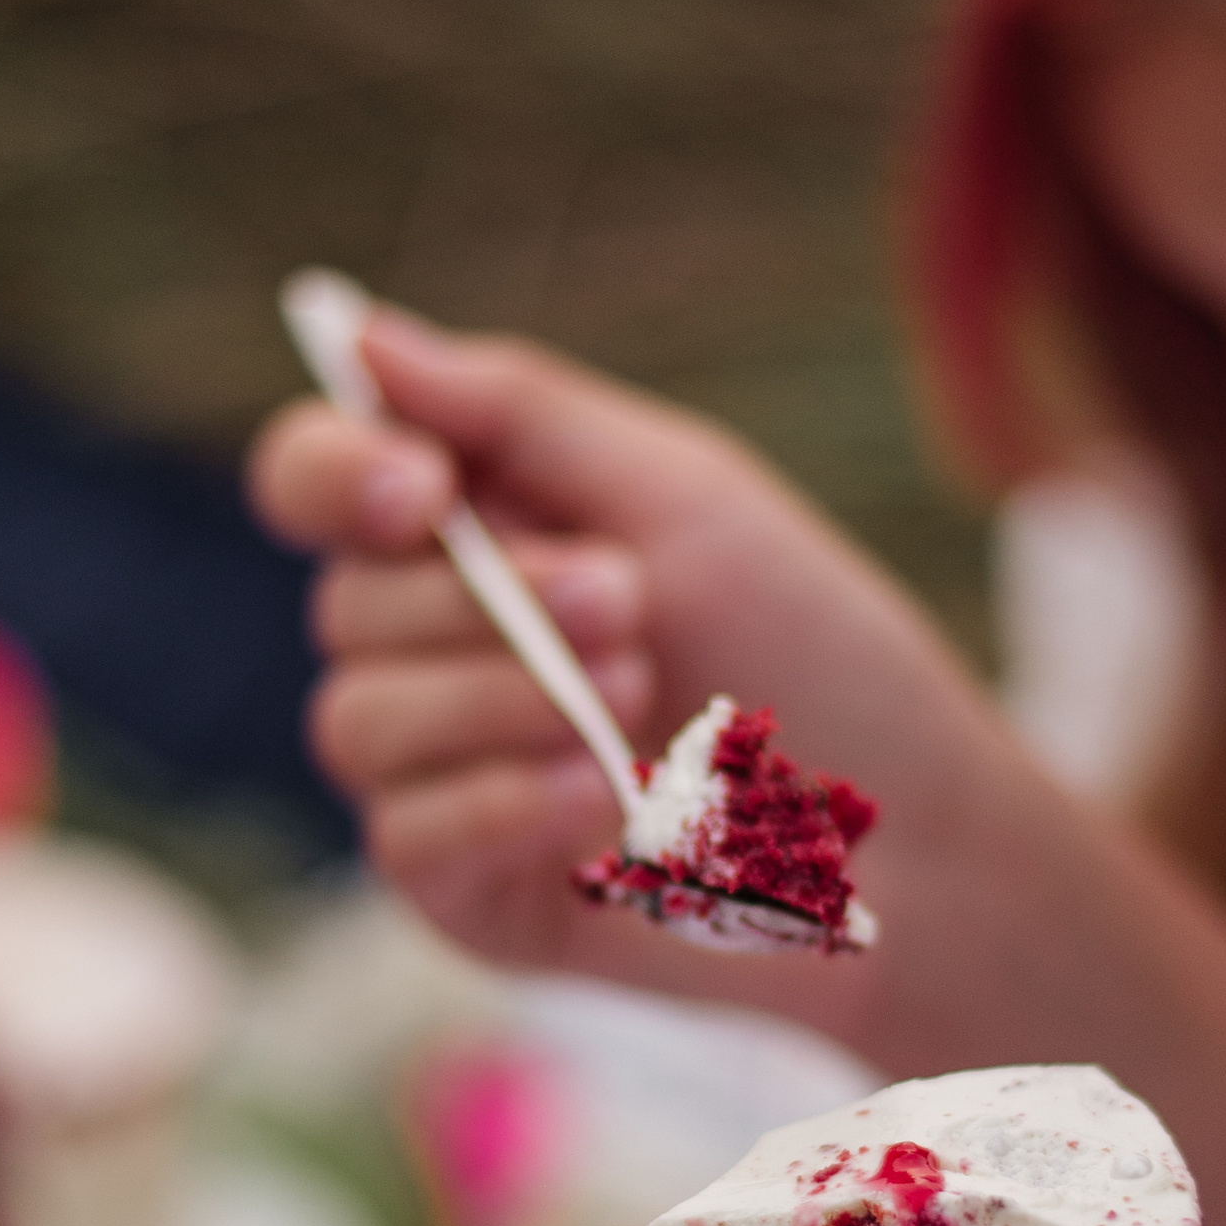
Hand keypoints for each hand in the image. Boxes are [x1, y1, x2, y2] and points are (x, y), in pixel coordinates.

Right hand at [249, 306, 1032, 984]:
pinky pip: (406, 840)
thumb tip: (358, 336)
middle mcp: (427, 648)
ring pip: (359, 723)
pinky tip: (601, 798)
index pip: (316, 480)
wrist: (909, 824)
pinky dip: (498, 804)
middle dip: (482, 598)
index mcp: (467, 531)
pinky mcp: (463, 890)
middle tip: (627, 598)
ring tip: (636, 694)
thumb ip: (519, 412)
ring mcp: (435, 774)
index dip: (334, 474)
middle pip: (344, 606)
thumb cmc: (807, 645)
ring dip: (496, 698)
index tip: (423, 490)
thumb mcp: (682, 493)